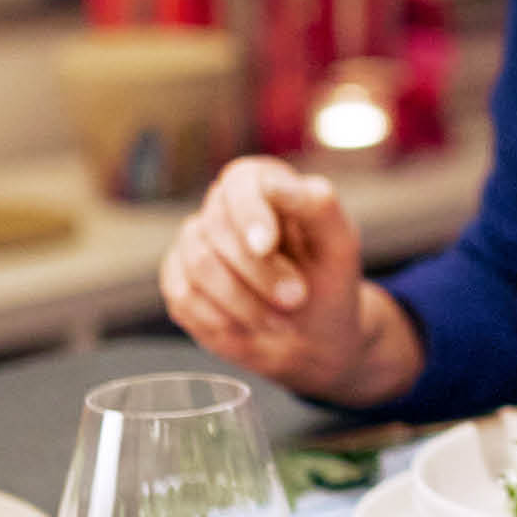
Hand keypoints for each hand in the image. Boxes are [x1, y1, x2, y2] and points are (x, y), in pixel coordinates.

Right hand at [158, 156, 410, 405]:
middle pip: (217, 226)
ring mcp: (195, 244)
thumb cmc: (328, 281)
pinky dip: (223, 319)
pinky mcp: (179, 281)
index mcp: (262, 184)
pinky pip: (184, 297)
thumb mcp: (338, 244)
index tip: (266, 246)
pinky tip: (250, 327)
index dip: (249, 212)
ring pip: (199, 263)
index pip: (240, 181)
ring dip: (245, 301)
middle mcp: (222, 207)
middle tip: (296, 298)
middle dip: (259, 272)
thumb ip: (316, 206)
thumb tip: (272, 185)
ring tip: (281, 320)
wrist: (312, 335)